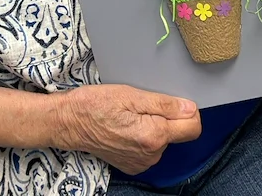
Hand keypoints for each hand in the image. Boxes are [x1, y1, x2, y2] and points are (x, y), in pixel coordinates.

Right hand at [54, 84, 200, 174]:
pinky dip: (144, 136)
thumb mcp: (131, 95)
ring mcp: (142, 162)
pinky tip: (126, 127)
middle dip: (167, 117)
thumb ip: (164, 104)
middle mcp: (151, 154)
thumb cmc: (96, 104)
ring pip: (163, 140)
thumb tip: (190, 108)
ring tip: (131, 115)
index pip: (192, 127)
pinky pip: (150, 148)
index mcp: (153, 136)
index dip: (188, 111)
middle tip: (143, 104)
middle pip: (177, 133)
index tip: (175, 101)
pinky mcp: (133, 165)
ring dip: (154, 126)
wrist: (69, 122)